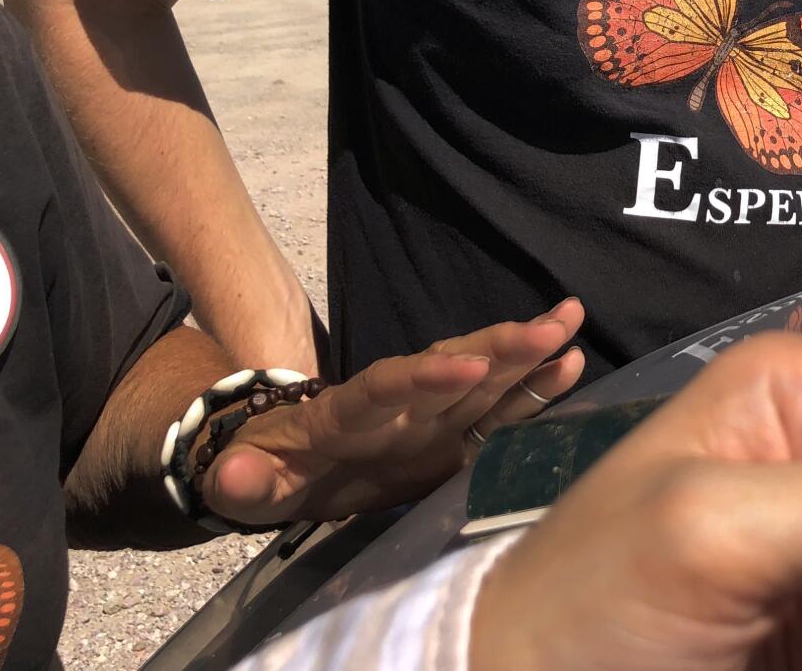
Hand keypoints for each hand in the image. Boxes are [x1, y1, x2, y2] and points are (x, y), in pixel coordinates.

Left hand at [201, 299, 585, 525]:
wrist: (289, 464)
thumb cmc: (266, 470)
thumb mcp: (242, 481)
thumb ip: (239, 480)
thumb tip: (230, 476)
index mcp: (346, 415)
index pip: (384, 388)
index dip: (421, 377)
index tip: (462, 366)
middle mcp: (398, 405)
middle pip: (450, 369)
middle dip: (498, 348)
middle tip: (551, 324)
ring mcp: (428, 417)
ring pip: (483, 380)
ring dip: (526, 353)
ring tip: (570, 322)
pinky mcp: (451, 439)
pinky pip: (497, 412)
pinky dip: (533, 391)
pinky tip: (571, 366)